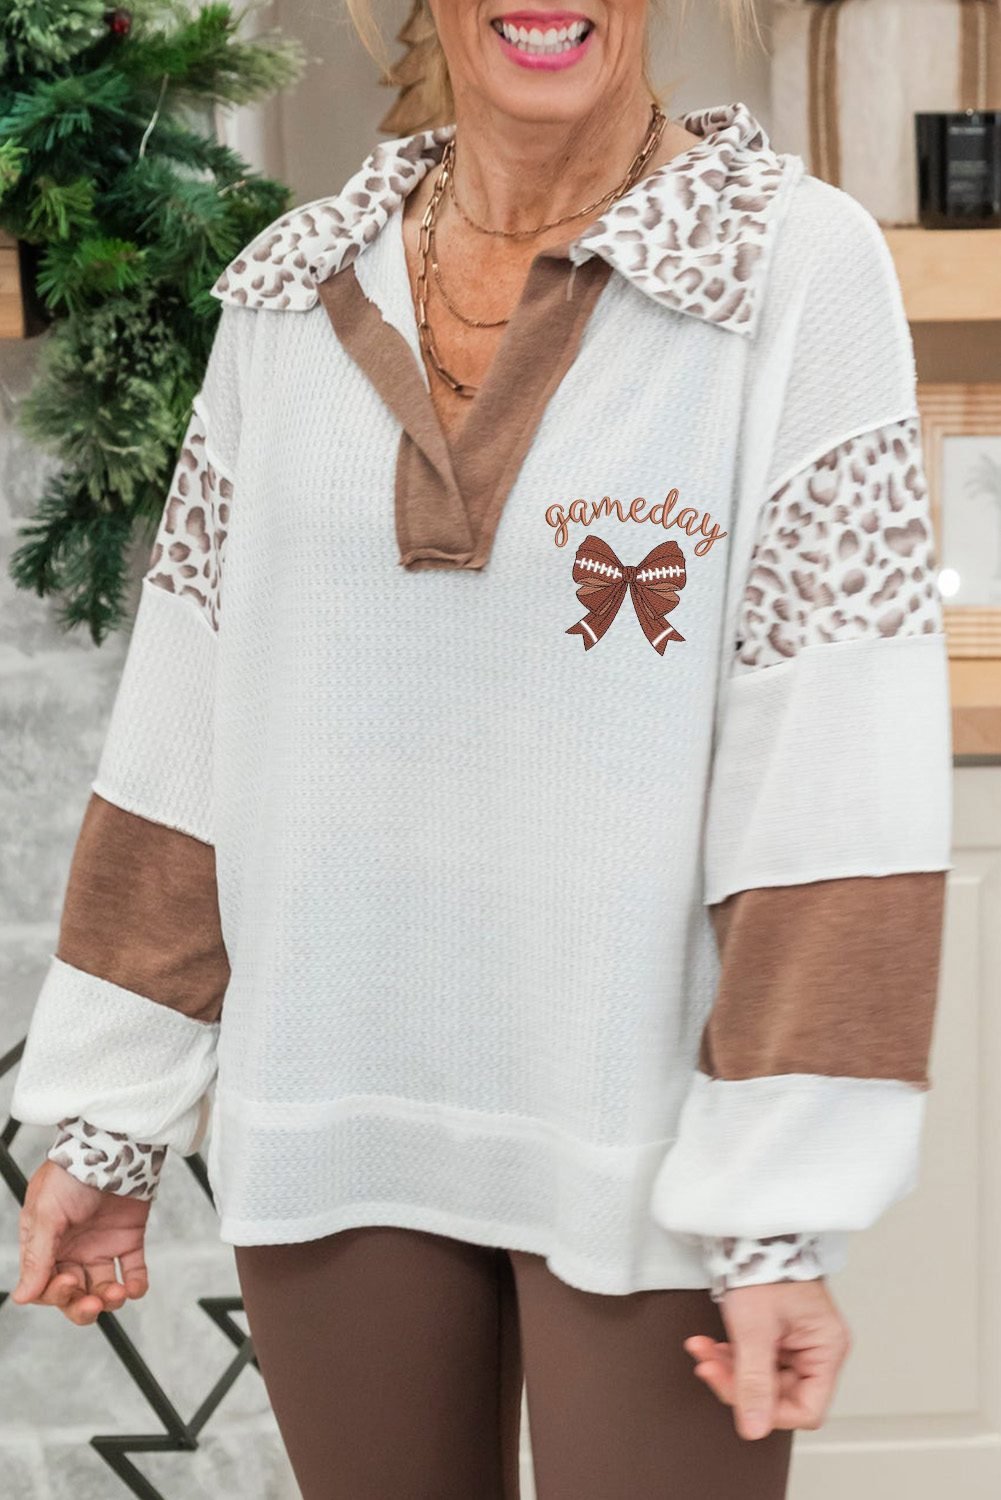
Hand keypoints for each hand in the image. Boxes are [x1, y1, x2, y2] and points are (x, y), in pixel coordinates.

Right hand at [11, 1160, 152, 1323]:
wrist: (112, 1146)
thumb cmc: (71, 1173)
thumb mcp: (46, 1213)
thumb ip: (38, 1256)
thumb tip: (22, 1297)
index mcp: (46, 1245)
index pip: (45, 1286)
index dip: (56, 1293)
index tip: (69, 1281)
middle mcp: (72, 1249)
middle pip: (74, 1294)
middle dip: (82, 1306)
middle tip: (94, 1303)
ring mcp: (100, 1245)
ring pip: (103, 1288)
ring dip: (110, 1299)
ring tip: (119, 1293)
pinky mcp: (128, 1239)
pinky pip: (132, 1270)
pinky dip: (136, 1285)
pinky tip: (135, 1287)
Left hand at [684, 1279, 850, 1440]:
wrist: (750, 1231)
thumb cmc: (763, 1266)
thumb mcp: (755, 1329)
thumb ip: (755, 1382)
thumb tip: (754, 1428)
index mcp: (826, 1349)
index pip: (807, 1409)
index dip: (771, 1412)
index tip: (738, 1398)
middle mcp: (816, 1349)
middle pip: (779, 1395)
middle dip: (738, 1383)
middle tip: (707, 1365)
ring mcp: (795, 1342)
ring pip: (760, 1379)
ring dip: (728, 1368)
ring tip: (702, 1350)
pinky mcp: (775, 1335)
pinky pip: (753, 1360)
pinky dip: (729, 1356)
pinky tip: (708, 1345)